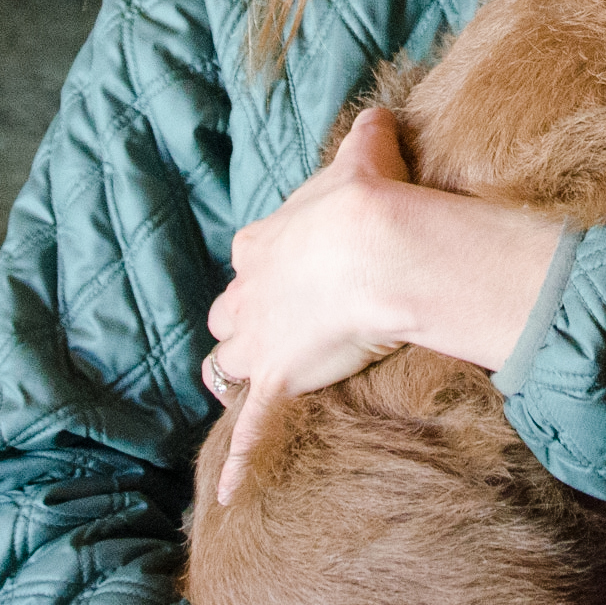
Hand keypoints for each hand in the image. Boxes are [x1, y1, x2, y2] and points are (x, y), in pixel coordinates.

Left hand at [204, 108, 413, 500]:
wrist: (378, 246)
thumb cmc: (370, 200)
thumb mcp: (365, 154)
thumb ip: (366, 133)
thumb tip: (379, 108)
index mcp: (263, 241)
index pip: (249, 255)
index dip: (266, 266)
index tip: (286, 271)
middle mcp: (249, 293)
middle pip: (229, 315)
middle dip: (245, 324)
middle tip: (272, 333)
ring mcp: (260, 343)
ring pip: (232, 365)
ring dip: (245, 375)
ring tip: (264, 390)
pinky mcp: (278, 385)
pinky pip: (251, 433)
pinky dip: (238, 464)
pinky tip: (226, 496)